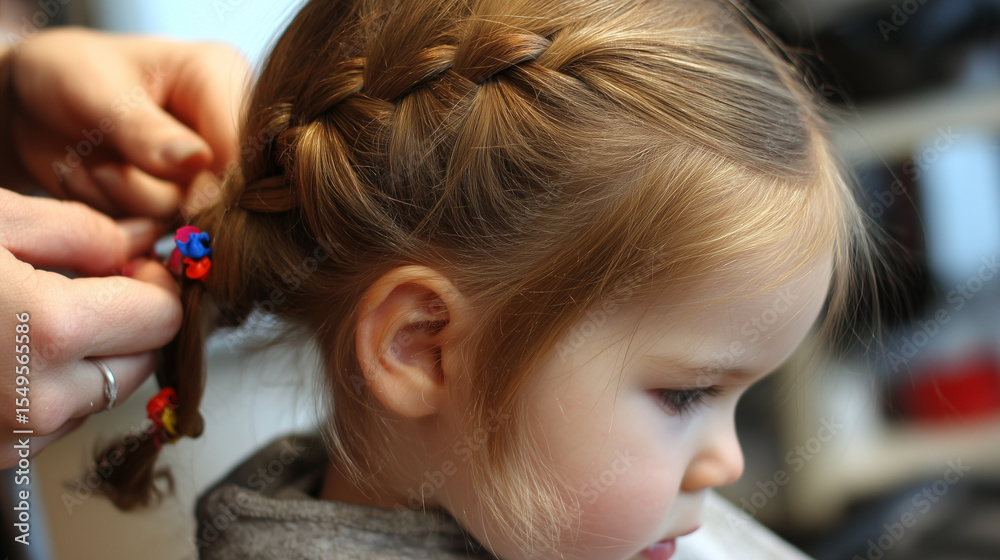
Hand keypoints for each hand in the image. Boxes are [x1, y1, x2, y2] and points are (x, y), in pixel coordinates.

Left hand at [0, 27, 249, 218]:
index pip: (245, 143)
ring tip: (91, 166)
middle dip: (153, 190)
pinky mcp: (178, 202)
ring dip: (128, 201)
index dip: (212, 174)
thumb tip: (194, 161)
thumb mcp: (97, 90)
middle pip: (221, 190)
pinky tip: (95, 183)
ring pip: (186, 216)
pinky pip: (161, 231)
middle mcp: (221, 129)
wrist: (28, 105)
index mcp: (221, 78)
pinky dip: (120, 218)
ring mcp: (201, 170)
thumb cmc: (66, 74)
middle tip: (102, 168)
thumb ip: (144, 129)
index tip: (160, 172)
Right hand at [0, 188, 181, 466]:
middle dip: (133, 322)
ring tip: (41, 315)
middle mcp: (42, 400)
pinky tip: (15, 351)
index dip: (157, 284)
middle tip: (90, 285)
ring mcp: (16, 438)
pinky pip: (59, 420)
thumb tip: (137, 242)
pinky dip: (56, 386)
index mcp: (50, 331)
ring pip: (105, 395)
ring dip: (96, 357)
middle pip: (143, 361)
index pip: (164, 317)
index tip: (135, 263)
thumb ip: (80, 231)